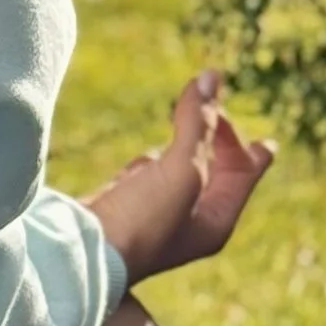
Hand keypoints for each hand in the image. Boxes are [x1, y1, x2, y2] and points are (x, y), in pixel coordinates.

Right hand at [84, 71, 273, 285]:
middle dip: (214, 133)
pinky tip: (145, 160)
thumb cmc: (141, 219)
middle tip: (204, 99)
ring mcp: (160, 212)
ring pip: (184, 167)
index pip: (243, 171)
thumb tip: (211, 76)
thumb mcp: (180, 170)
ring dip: (186, 140)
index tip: (218, 108)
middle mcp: (193, 220)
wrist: (83, 248)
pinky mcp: (129, 203)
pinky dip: (153, 159)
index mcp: (217, 221)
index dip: (236, 137)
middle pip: (216, 167)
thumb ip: (197, 124)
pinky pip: (152, 174)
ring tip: (185, 111)